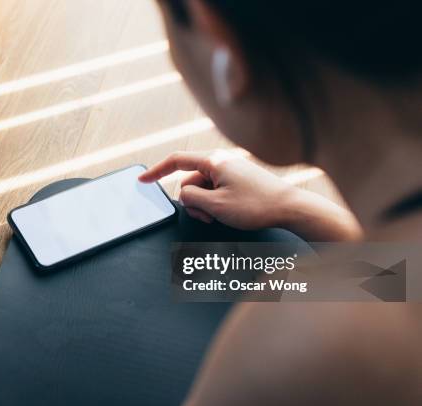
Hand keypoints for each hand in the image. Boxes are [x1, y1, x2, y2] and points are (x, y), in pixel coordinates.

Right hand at [139, 150, 292, 228]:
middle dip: (192, 201)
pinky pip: (216, 189)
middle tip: (207, 217)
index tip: (143, 180)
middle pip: (190, 180)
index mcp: (213, 161)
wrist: (290, 207)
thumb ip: (190, 198)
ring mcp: (230, 170)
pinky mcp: (238, 179)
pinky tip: (229, 212)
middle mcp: (221, 161)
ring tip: (220, 216)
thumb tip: (183, 194)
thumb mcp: (215, 205)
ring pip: (203, 188)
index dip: (156, 171)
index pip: (176, 161)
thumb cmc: (256, 205)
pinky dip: (215, 202)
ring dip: (205, 205)